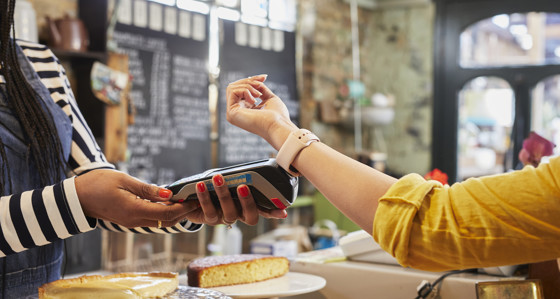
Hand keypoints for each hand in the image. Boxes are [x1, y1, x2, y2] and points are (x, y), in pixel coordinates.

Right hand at [75, 169, 198, 227]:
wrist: (76, 197)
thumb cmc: (97, 183)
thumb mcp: (124, 180)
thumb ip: (148, 189)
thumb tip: (169, 195)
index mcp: (134, 210)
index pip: (167, 213)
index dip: (183, 208)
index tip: (195, 200)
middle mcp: (135, 220)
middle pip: (166, 221)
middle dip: (183, 212)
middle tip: (197, 201)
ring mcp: (131, 222)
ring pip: (160, 222)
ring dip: (175, 214)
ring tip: (187, 201)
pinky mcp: (129, 220)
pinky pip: (151, 219)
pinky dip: (164, 213)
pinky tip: (170, 203)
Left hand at [185, 174, 287, 225]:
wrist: (193, 198)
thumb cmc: (216, 186)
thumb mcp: (228, 181)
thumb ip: (238, 177)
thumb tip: (248, 167)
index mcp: (248, 205)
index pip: (264, 210)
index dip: (273, 212)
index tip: (282, 210)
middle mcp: (240, 214)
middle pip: (250, 216)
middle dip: (248, 202)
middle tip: (243, 187)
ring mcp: (226, 218)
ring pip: (230, 213)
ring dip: (224, 194)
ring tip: (218, 178)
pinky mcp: (210, 219)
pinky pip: (210, 210)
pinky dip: (205, 196)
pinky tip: (201, 185)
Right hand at [226, 75, 298, 149]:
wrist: (279, 126)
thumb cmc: (278, 116)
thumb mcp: (269, 98)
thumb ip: (260, 89)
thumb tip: (255, 79)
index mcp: (245, 110)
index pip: (241, 89)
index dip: (252, 80)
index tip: (264, 77)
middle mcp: (236, 112)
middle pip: (235, 87)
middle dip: (249, 81)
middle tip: (261, 84)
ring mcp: (232, 113)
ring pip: (232, 87)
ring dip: (248, 86)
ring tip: (259, 94)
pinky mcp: (231, 113)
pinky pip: (232, 91)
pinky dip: (245, 90)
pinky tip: (254, 100)